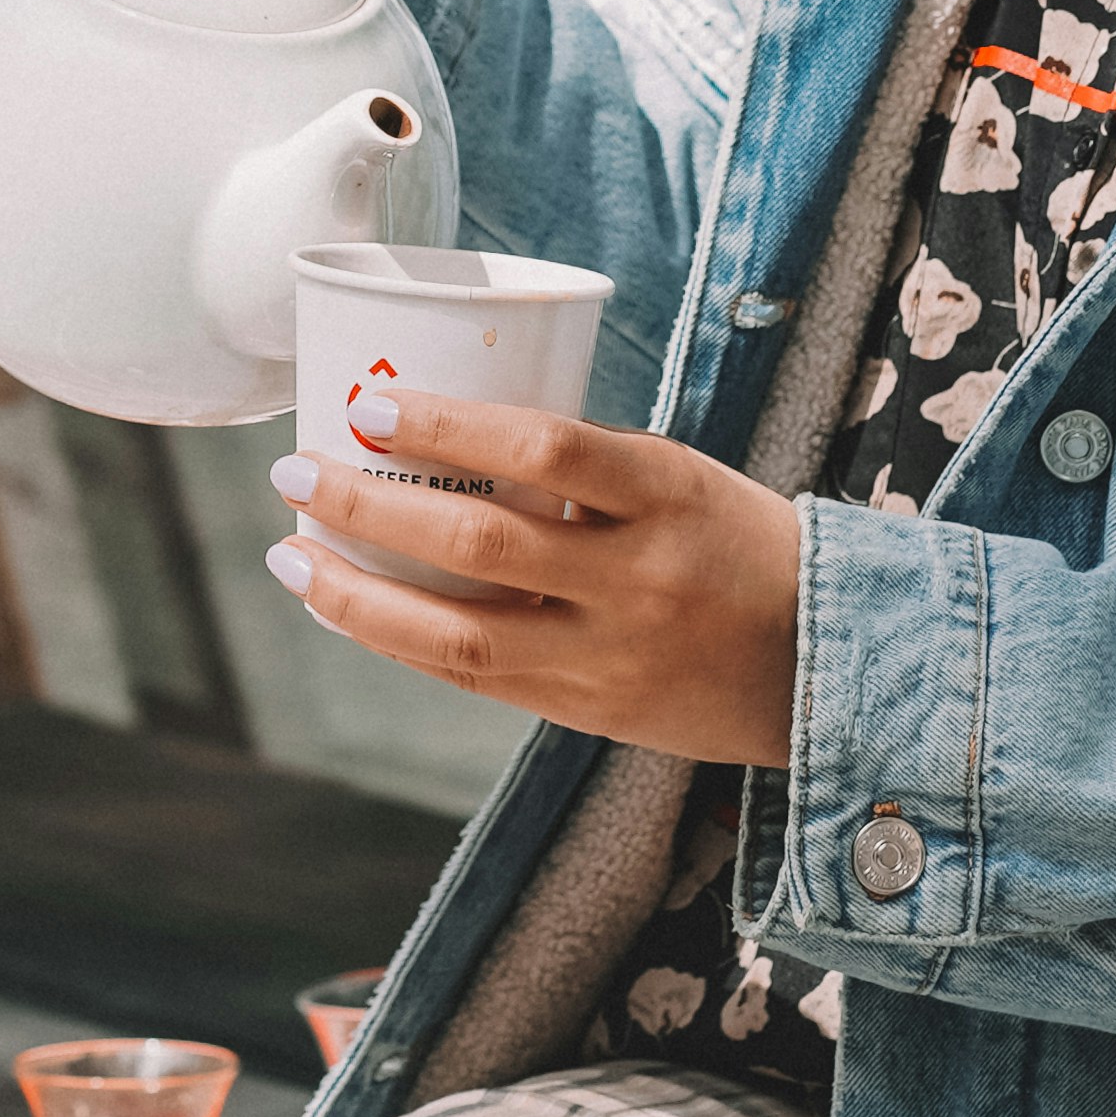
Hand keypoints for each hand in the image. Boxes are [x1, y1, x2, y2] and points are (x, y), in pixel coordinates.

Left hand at [262, 391, 801, 768]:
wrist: (822, 664)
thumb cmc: (736, 546)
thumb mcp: (680, 480)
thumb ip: (582, 469)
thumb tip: (446, 437)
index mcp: (665, 493)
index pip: (544, 446)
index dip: (445, 426)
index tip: (365, 406)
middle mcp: (636, 578)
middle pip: (479, 542)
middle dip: (368, 506)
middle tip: (296, 472)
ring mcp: (608, 654)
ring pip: (458, 634)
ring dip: (357, 595)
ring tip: (293, 555)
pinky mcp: (586, 710)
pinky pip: (474, 679)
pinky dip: (401, 642)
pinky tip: (348, 609)